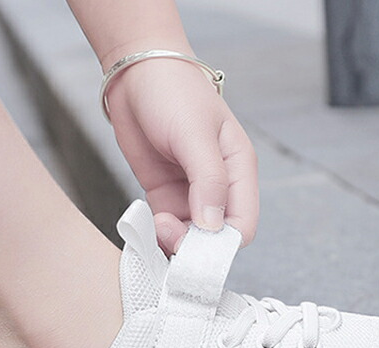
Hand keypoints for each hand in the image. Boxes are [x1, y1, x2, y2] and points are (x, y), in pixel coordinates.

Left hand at [104, 57, 258, 254]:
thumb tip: (212, 226)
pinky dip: (157, 235)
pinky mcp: (164, 193)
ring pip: (190, 237)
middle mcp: (218, 186)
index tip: (194, 244)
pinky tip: (146, 226)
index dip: (222, 244)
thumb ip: (208, 181)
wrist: (134, 72)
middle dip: (194, 245)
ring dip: (173, 242)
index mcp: (239, 171)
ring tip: (155, 226)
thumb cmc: (172, 92)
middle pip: (217, 237)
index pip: (243, 225)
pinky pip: (166, 227)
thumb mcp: (194, 134)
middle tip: (166, 232)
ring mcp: (190, 192)